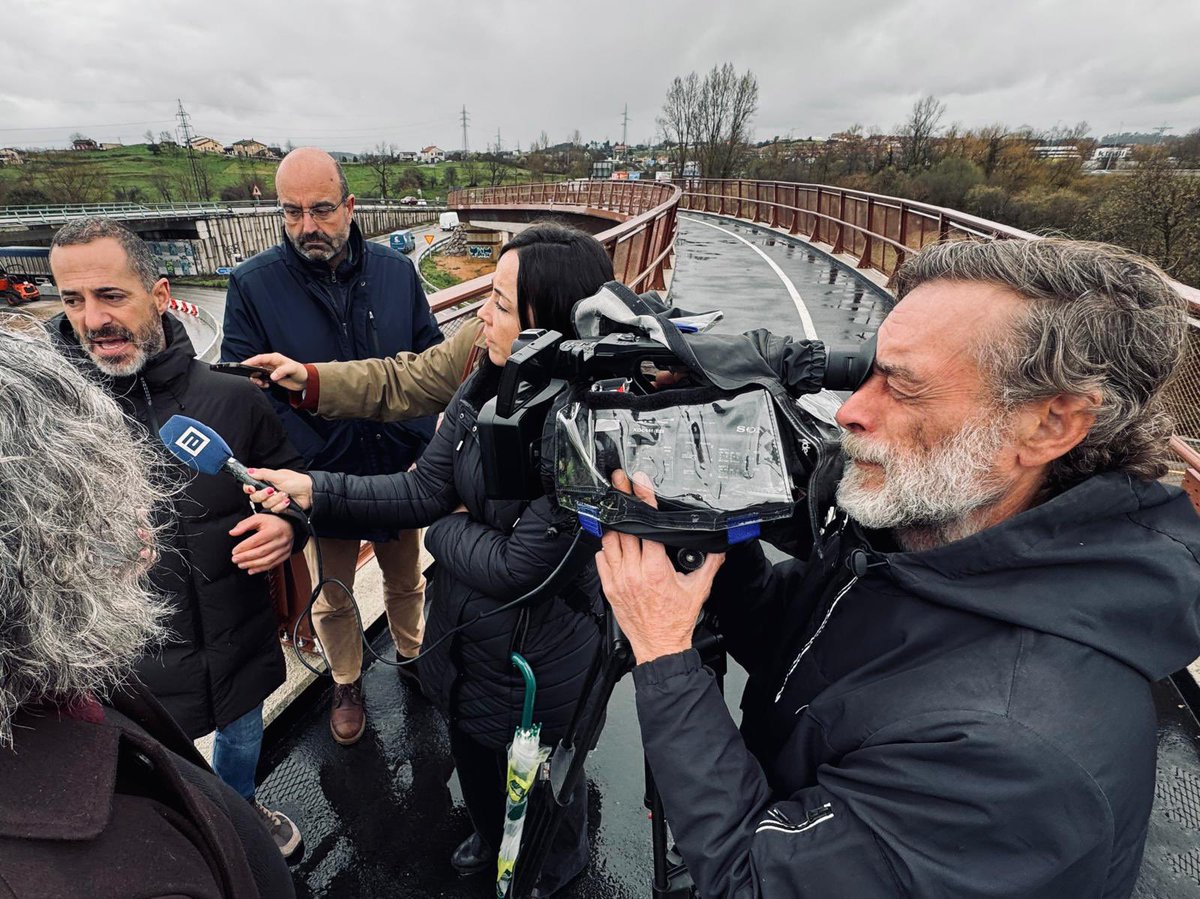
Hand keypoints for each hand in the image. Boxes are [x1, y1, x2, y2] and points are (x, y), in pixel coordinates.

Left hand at [230, 513, 295, 574]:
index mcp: (273, 530)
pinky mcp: (285, 555)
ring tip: (241, 565)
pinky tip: (251, 570)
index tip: (234, 551)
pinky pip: (273, 564)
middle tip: (235, 560)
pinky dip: (261, 569)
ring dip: (252, 564)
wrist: (289, 525)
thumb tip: (233, 532)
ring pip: (267, 560)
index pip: (256, 541)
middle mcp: (280, 540)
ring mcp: (284, 549)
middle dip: (246, 557)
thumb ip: (244, 525)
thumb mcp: (258, 518)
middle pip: (261, 552)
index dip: (244, 547)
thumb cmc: (272, 522)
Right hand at [242, 352, 308, 391]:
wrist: (305, 380)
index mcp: (274, 358)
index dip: (250, 361)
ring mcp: (271, 371)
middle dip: (252, 372)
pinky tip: (266, 385)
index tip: (243, 365)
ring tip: (261, 383)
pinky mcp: (272, 378)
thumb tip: (272, 376)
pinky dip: (261, 383)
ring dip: (256, 379)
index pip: (259, 358)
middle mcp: (271, 363)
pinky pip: (262, 379)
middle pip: (256, 366)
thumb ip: (282, 371)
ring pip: (257, 373)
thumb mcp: (292, 369)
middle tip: (252, 379)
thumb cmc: (300, 371)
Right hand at [244, 468, 313, 511]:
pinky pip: (274, 510)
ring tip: (285, 494)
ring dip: (276, 499)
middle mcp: (268, 491)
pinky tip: (288, 501)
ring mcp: (273, 500)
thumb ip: (262, 474)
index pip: (250, 486)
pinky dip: (282, 505)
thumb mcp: (278, 475)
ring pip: (265, 504)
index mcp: (266, 481)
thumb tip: (249, 471)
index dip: (248, 488)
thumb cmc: (296, 481)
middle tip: (272, 490)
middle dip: (264, 494)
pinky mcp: (279, 508)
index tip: (251, 488)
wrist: (309, 492)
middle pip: (255, 497)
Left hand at [595, 470, 723, 663]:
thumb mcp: (698, 590)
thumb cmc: (676, 622)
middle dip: (622, 504)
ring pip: (609, 542)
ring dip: (613, 526)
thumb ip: (710, 564)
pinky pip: (601, 560)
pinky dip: (606, 548)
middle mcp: (633, 573)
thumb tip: (720, 548)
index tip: (638, 484)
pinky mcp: (609, 589)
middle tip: (620, 485)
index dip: (643, 503)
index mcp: (655, 570)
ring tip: (615, 509)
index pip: (647, 527)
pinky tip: (613, 542)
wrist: (660, 647)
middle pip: (623, 529)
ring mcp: (618, 580)